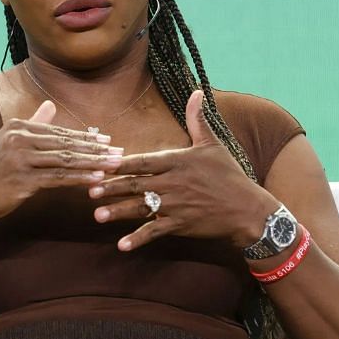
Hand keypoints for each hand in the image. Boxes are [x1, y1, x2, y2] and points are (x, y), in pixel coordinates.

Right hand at [0, 100, 123, 224]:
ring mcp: (19, 159)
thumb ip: (32, 124)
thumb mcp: (8, 143)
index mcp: (16, 127)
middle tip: (119, 152)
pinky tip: (96, 179)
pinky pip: (57, 178)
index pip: (58, 132)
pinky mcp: (22, 180)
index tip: (108, 140)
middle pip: (65, 144)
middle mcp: (17, 138)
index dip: (85, 137)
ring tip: (114, 165)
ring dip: (93, 163)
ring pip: (65, 160)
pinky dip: (79, 178)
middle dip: (95, 149)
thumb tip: (50, 105)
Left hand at [89, 90, 277, 250]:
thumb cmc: (229, 175)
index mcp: (177, 162)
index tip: (102, 164)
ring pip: (141, 208)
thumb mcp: (213, 145)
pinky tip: (121, 245)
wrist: (249, 210)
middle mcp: (173, 183)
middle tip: (89, 189)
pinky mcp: (181, 225)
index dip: (122, 163)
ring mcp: (176, 205)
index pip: (144, 161)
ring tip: (98, 215)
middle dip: (111, 187)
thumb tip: (196, 92)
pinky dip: (138, 239)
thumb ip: (197, 120)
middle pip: (136, 184)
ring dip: (118, 212)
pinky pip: (155, 232)